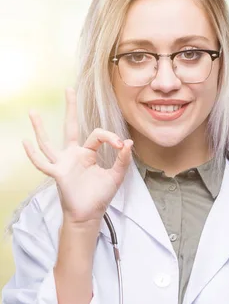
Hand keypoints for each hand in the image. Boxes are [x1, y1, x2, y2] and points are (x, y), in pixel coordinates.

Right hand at [23, 88, 132, 224]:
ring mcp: (63, 163)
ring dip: (40, 128)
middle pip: (70, 127)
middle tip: (68, 89)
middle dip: (70, 108)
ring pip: (49, 143)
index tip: (121, 146)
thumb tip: (128, 143)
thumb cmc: (100, 195)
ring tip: (33, 112)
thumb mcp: (116, 176)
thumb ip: (122, 160)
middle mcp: (74, 155)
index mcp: (88, 153)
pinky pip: (43, 163)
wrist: (90, 214)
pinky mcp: (58, 174)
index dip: (111, 137)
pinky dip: (33, 154)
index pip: (98, 135)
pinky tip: (25, 142)